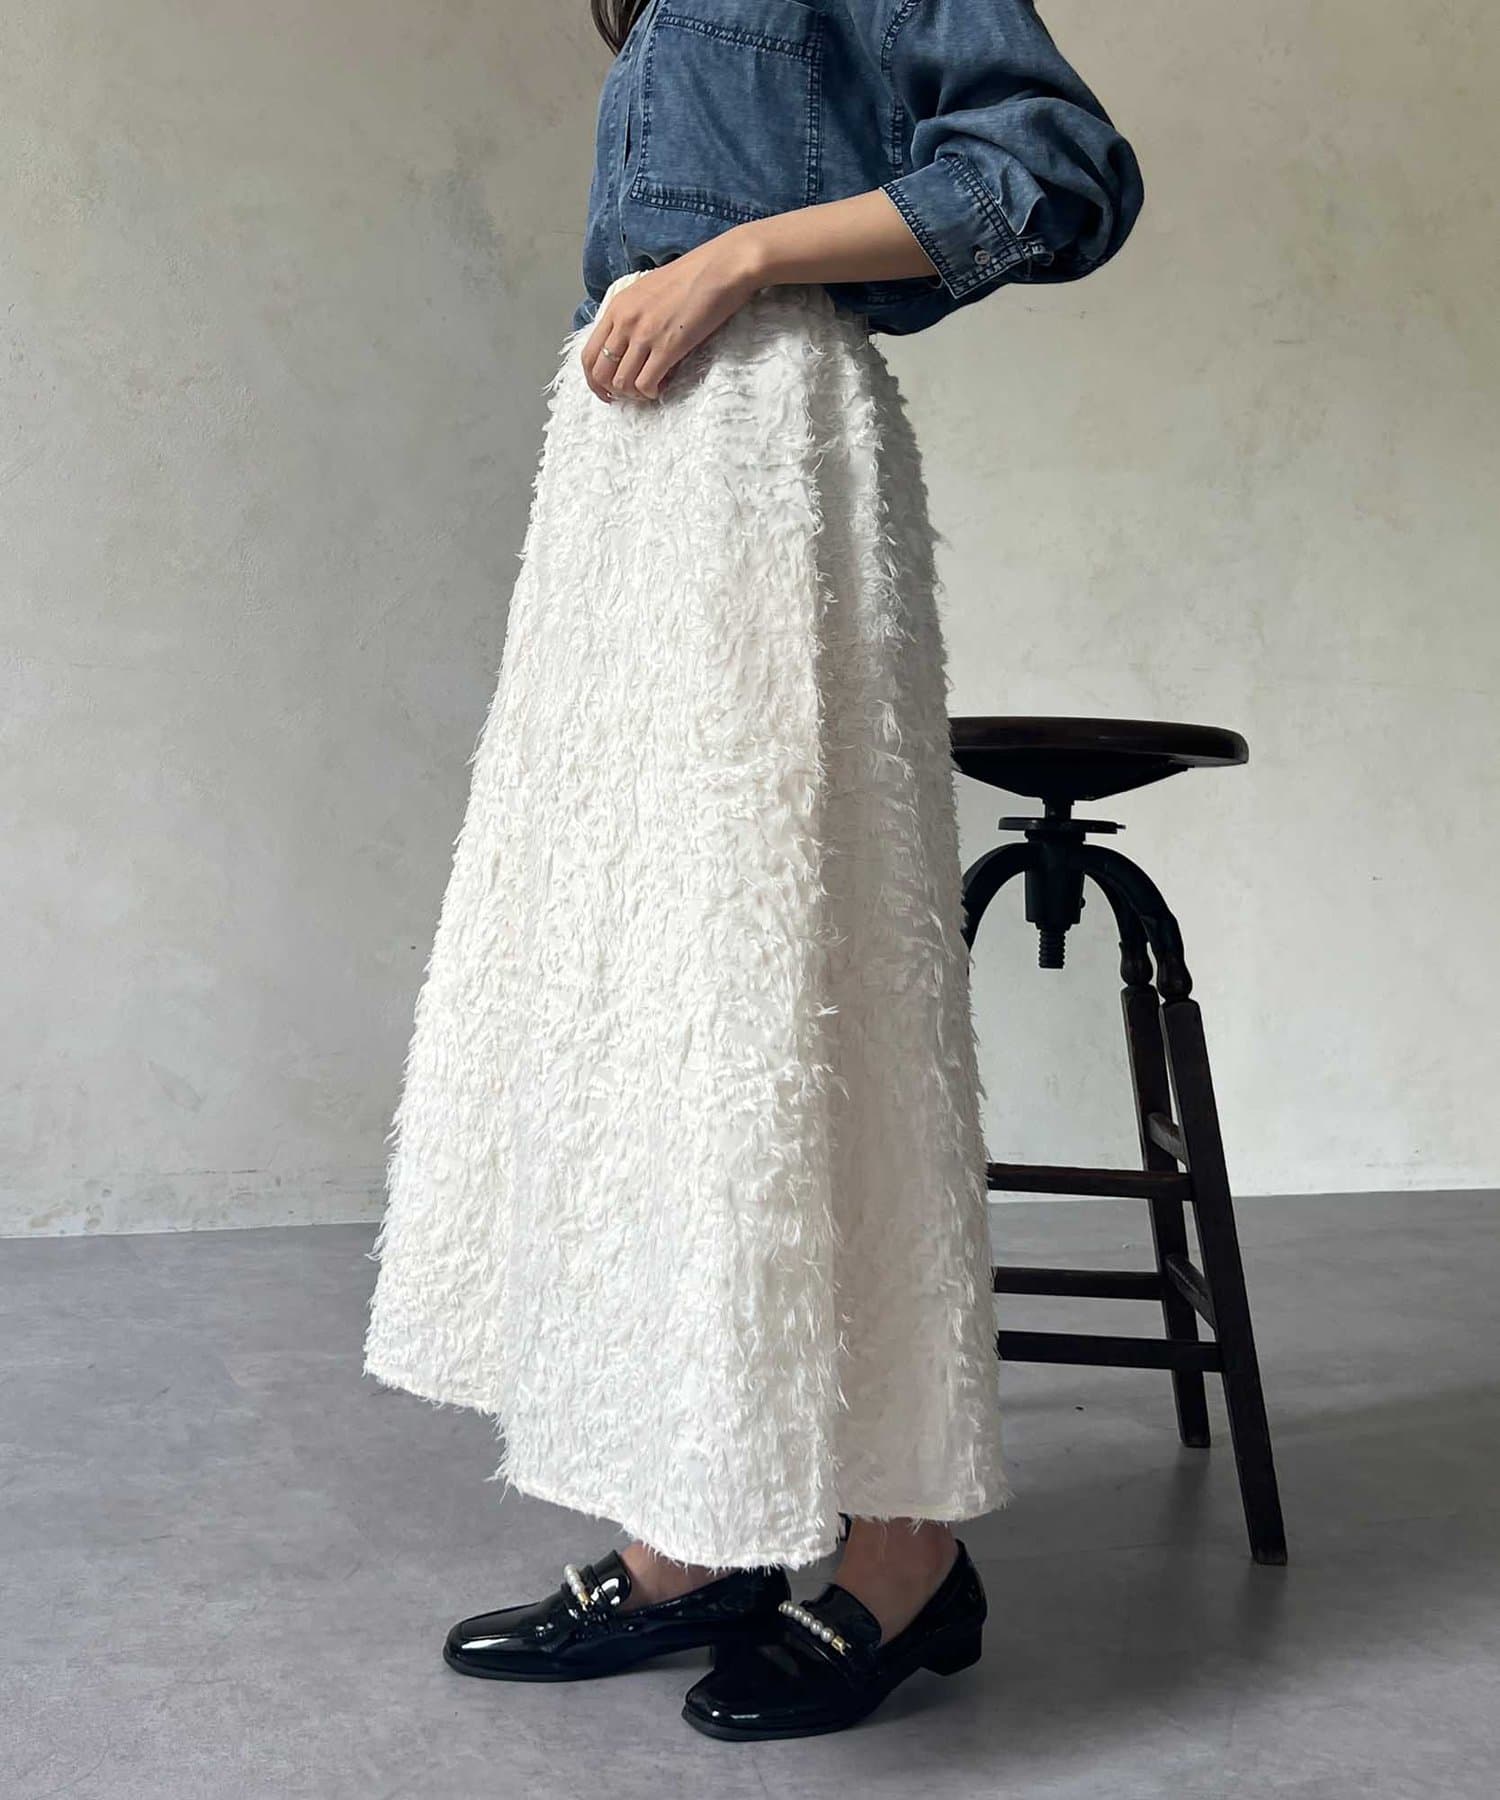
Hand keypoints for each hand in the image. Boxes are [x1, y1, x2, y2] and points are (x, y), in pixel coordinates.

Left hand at [579, 228, 765, 403]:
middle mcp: (625, 321)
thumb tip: (631, 344)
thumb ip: (633, 315)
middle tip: (630, 395)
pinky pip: (646, 383)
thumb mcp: (648, 290)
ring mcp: (644, 335)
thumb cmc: (691, 276)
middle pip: (601, 373)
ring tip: (650, 388)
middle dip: (612, 391)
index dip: (593, 380)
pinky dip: (651, 392)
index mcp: (617, 307)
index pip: (588, 354)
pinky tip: (662, 386)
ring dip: (634, 394)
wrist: (720, 267)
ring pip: (621, 382)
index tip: (607, 391)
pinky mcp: (667, 347)